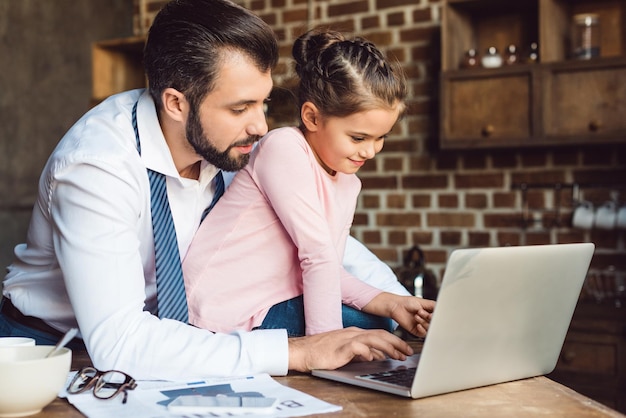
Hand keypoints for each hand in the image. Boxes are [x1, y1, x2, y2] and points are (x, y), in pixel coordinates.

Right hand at [287, 327, 412, 371]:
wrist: (303, 351)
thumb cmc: (322, 352)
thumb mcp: (346, 352)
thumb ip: (362, 352)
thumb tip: (377, 356)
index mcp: (355, 334)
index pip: (379, 334)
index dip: (394, 341)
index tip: (405, 349)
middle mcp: (353, 334)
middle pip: (380, 335)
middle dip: (396, 343)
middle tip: (408, 352)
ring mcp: (346, 339)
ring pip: (372, 339)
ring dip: (387, 347)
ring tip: (397, 355)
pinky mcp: (339, 348)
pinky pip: (356, 347)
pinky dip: (366, 352)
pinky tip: (372, 358)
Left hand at [362, 293, 434, 337]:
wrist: (397, 306)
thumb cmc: (408, 302)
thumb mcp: (424, 302)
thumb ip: (434, 306)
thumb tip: (443, 309)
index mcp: (431, 312)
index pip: (439, 317)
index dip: (436, 316)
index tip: (432, 313)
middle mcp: (427, 320)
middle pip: (435, 324)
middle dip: (428, 318)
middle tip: (422, 312)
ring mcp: (422, 325)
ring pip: (429, 329)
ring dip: (424, 322)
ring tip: (416, 315)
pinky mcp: (416, 331)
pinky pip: (423, 334)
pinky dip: (422, 329)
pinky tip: (418, 325)